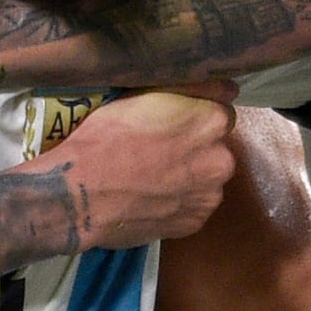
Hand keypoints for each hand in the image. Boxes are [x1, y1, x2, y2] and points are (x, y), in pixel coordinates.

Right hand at [41, 91, 237, 250]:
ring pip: (205, 179)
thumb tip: (228, 89)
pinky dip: (177, 203)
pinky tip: (151, 198)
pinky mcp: (195, 222)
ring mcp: (210, 195)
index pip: (218, 110)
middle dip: (194, 148)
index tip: (169, 124)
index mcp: (213, 120)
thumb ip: (193, 88)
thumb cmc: (106, 136)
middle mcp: (222, 159)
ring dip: (188, 176)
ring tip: (151, 179)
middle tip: (157, 152)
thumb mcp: (146, 94)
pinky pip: (192, 206)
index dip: (191, 117)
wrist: (82, 194)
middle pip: (215, 147)